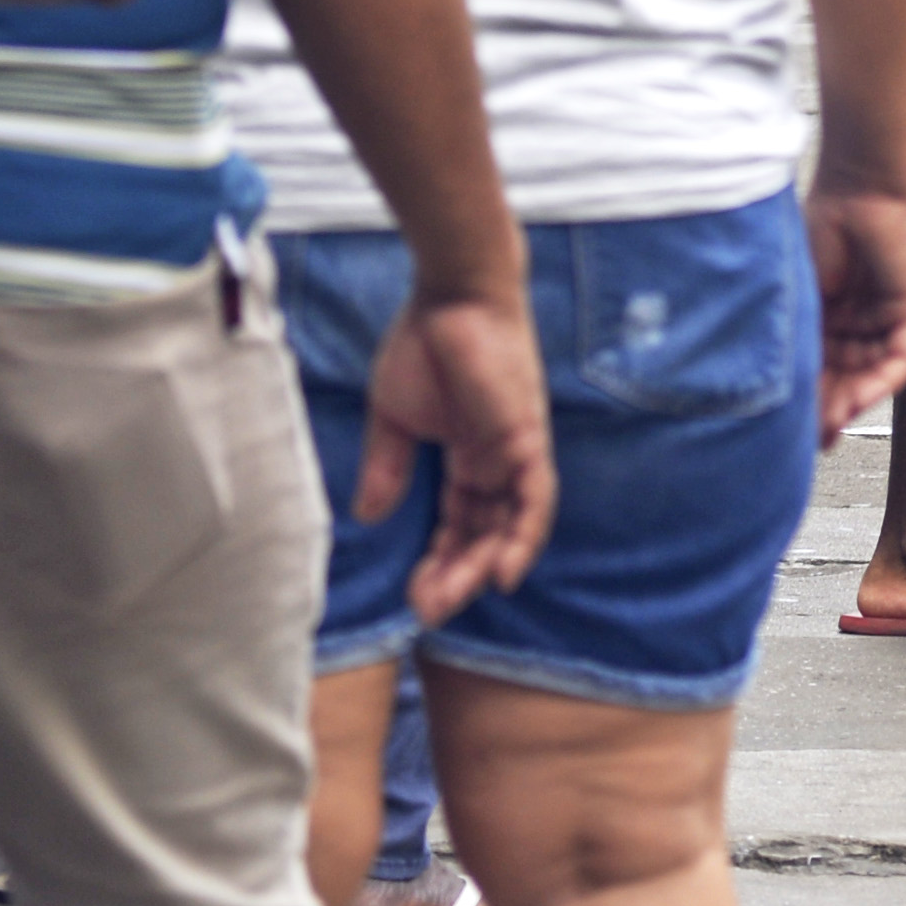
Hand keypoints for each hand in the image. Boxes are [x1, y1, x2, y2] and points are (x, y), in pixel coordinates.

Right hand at [354, 285, 554, 623]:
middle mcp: (497, 460)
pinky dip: (523, 537)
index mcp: (467, 456)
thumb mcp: (395, 417)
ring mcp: (516, 451)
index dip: (439, 562)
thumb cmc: (422, 345)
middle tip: (426, 609)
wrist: (450, 295)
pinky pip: (535, 499)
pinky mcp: (528, 439)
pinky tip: (502, 573)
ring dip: (481, 566)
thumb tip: (370, 516)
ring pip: (508, 526)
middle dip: (455, 575)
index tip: (414, 596)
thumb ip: (388, 466)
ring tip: (450, 602)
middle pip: (483, 533)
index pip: (459, 523)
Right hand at [808, 186, 905, 443]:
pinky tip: (859, 398)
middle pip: (845, 380)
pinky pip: (902, 357)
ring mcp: (884, 318)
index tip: (787, 435)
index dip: (805, 404)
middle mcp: (857, 323)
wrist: (858, 186)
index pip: (818, 372)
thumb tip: (779, 396)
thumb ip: (798, 343)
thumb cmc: (819, 229)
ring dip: (853, 403)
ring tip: (831, 425)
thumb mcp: (800, 298)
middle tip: (812, 440)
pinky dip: (881, 381)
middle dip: (829, 412)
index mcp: (826, 317)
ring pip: (871, 375)